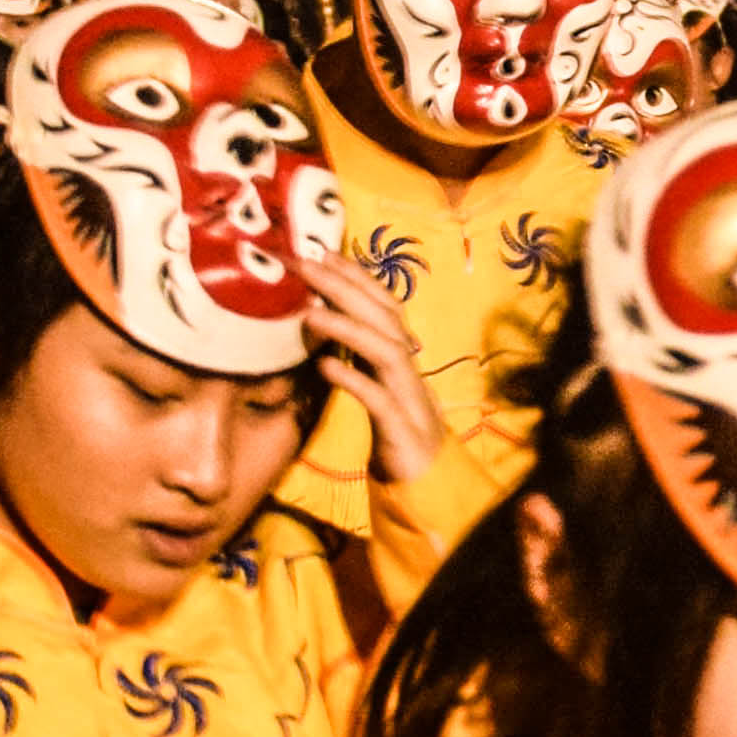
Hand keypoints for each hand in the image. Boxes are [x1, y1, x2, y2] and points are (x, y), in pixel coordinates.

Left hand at [308, 257, 444, 487]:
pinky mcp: (400, 431)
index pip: (383, 305)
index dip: (356, 276)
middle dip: (346, 287)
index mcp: (401, 358)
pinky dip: (353, 380)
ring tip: (311, 313)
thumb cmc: (396, 433)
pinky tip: (325, 367)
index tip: (322, 252)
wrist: (428, 485)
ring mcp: (407, 398)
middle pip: (383, 318)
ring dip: (348, 327)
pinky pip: (378, 400)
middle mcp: (408, 370)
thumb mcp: (375, 387)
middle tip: (307, 263)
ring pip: (384, 352)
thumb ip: (357, 356)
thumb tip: (320, 321)